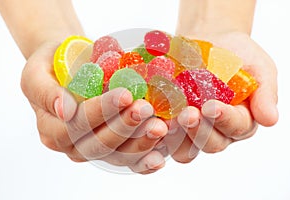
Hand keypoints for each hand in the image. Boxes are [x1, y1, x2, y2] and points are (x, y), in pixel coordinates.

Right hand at [21, 42, 168, 173]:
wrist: (68, 68)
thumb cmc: (52, 68)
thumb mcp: (36, 74)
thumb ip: (45, 92)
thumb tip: (64, 111)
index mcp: (51, 130)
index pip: (75, 127)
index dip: (100, 113)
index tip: (124, 95)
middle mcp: (72, 145)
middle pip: (99, 144)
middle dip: (124, 127)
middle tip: (146, 108)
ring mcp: (94, 149)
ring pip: (117, 155)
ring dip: (140, 143)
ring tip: (160, 126)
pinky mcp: (113, 149)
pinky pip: (129, 159)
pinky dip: (146, 159)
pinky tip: (161, 152)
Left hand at [163, 32, 278, 162]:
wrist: (210, 43)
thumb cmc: (237, 55)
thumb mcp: (258, 68)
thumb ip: (265, 93)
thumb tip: (270, 120)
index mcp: (241, 121)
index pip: (236, 128)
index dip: (224, 119)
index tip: (212, 105)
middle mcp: (217, 131)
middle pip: (210, 144)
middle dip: (199, 130)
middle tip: (188, 113)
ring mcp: (192, 130)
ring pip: (185, 148)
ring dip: (176, 137)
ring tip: (167, 120)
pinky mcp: (171, 124)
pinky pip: (164, 137)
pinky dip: (157, 132)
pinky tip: (151, 118)